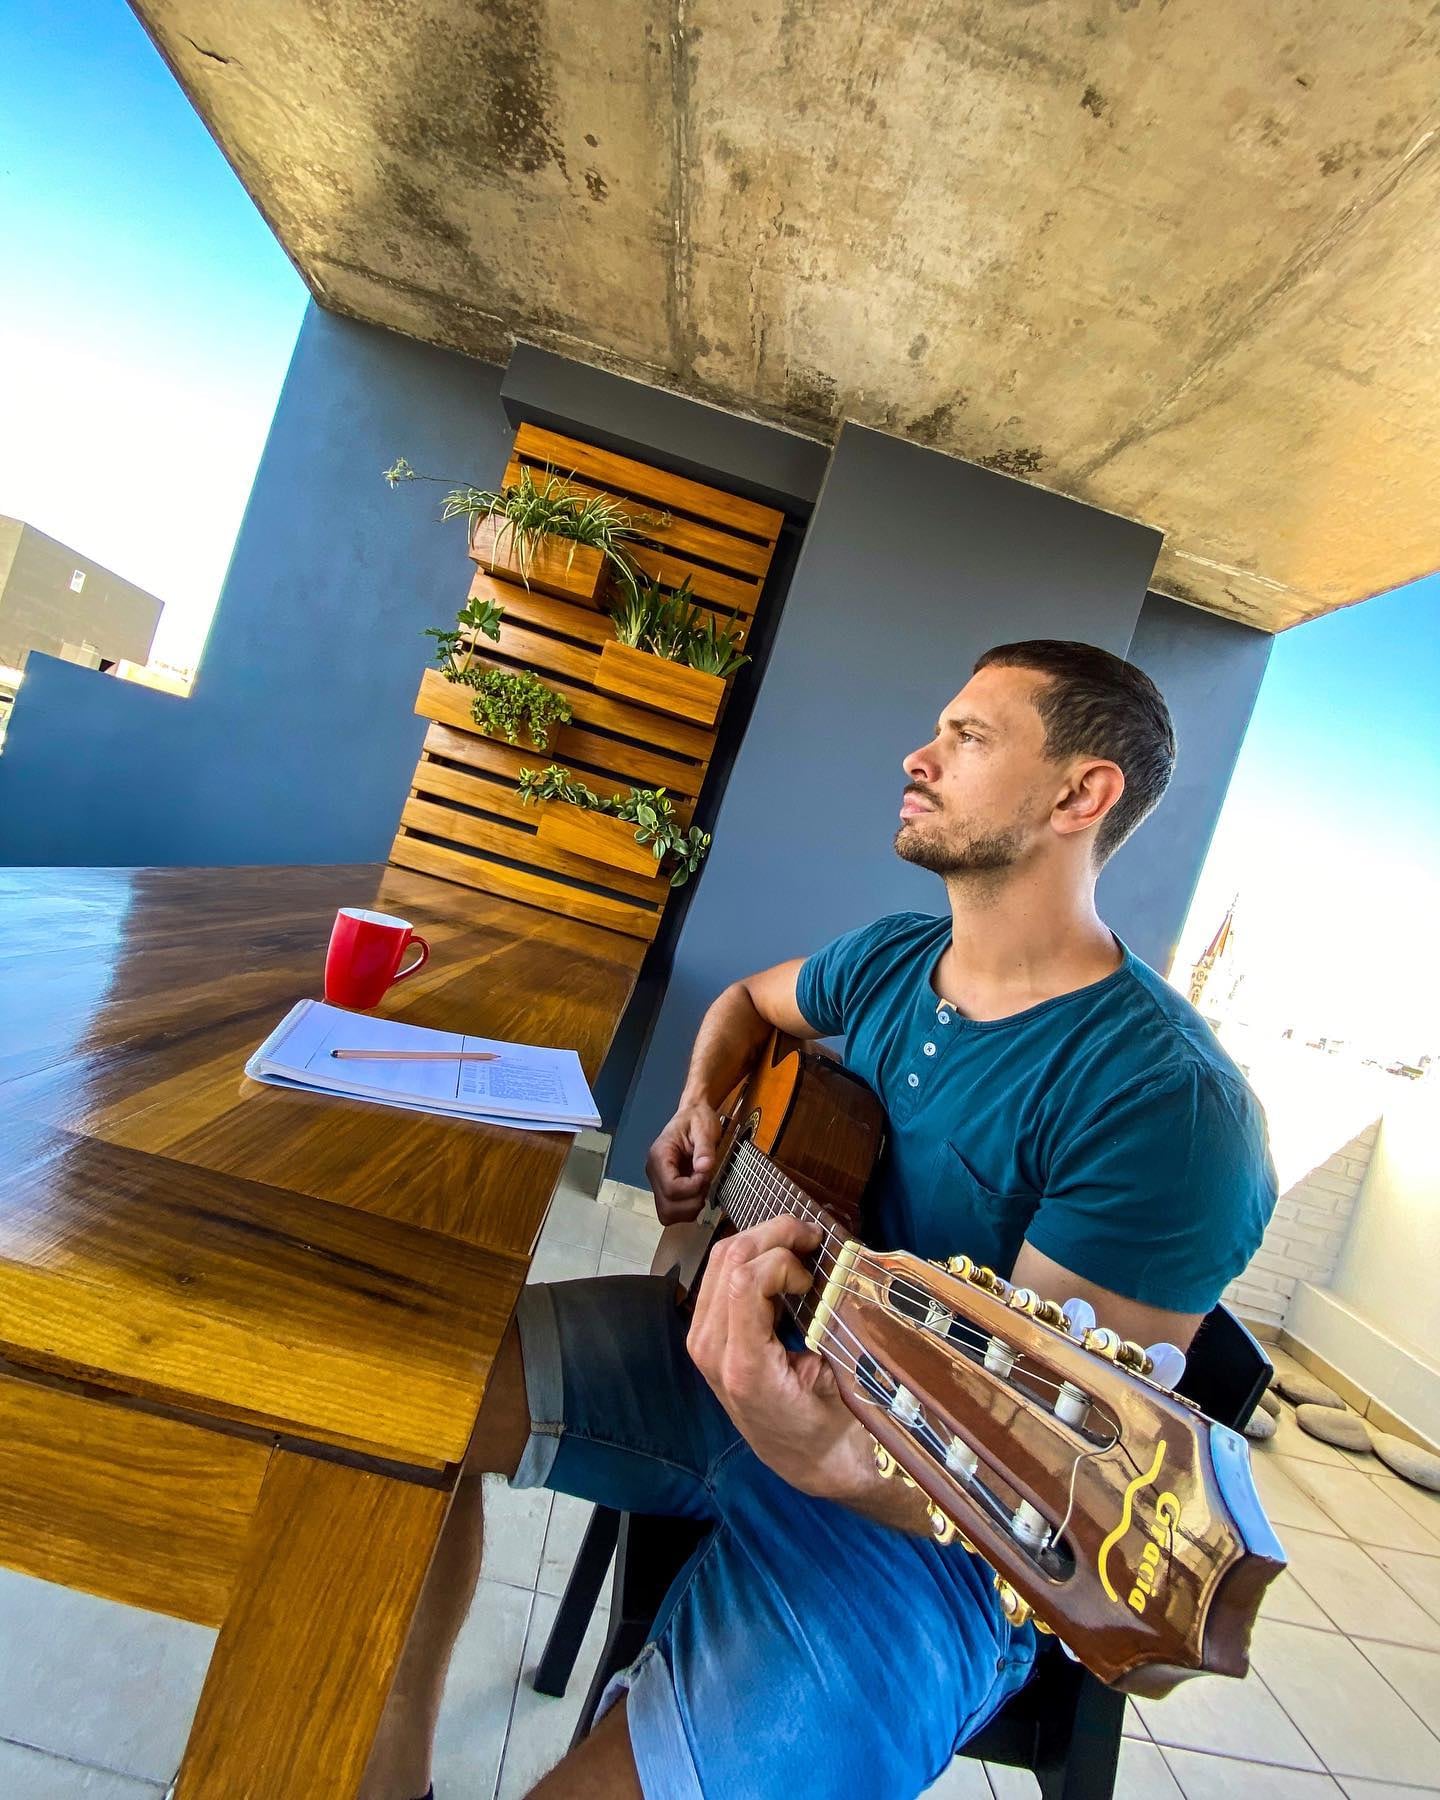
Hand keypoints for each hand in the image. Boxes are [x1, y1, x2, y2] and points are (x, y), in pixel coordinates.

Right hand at [646, 1100, 723, 1223]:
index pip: (670, 1188)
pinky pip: (672, 1212)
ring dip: (690, 1208)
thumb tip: (704, 1168)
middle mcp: (653, 1172)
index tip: (706, 1174)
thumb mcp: (705, 1129)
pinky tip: (697, 1192)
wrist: (693, 1115)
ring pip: (667, 1214)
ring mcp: (657, 1183)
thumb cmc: (698, 1119)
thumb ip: (705, 1148)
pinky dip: (688, 1209)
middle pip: (667, 1207)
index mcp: (659, 1156)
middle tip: (704, 1182)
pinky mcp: (664, 1189)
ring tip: (701, 1187)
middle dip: (691, 1201)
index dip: (692, 1188)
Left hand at [686, 1215, 871, 1499]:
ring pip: (720, 1259)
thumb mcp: (836, 1376)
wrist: (808, 1463)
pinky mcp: (706, 1335)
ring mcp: (702, 1341)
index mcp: (743, 1364)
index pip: (745, 1279)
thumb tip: (822, 1263)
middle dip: (772, 1233)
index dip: (783, 1257)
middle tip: (812, 1237)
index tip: (815, 1269)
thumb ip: (822, 1321)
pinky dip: (751, 1258)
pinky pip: (720, 1276)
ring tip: (800, 1247)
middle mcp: (711, 1349)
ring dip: (761, 1240)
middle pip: (728, 1258)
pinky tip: (780, 1266)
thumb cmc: (832, 1423)